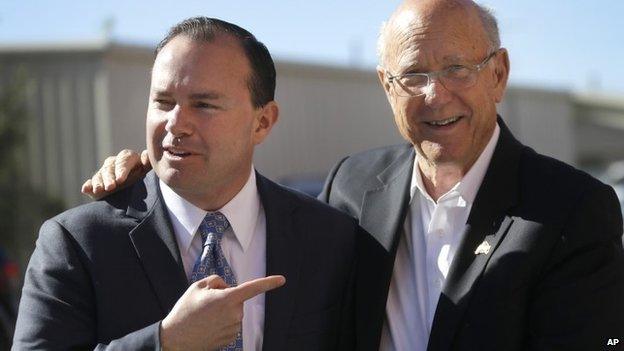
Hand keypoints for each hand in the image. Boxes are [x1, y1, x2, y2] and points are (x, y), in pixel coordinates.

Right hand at [81, 149, 150, 198]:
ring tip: (98, 190)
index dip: (121, 169)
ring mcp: (104, 173)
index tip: (120, 179)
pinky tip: (85, 189)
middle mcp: (114, 163)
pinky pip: (91, 183)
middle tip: (110, 187)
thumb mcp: (146, 169)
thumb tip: (146, 154)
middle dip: (109, 178)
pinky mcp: (97, 183)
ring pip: (100, 176)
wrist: (136, 188)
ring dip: (98, 183)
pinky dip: (88, 186)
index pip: (124, 160)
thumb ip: (147, 162)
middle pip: (110, 168)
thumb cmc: (143, 176)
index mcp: (127, 158)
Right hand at [160, 275, 285, 350]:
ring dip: (223, 312)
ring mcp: (234, 328)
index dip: (269, 283)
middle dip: (226, 298)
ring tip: (204, 317)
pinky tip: (207, 326)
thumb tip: (227, 287)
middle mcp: (235, 314)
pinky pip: (230, 325)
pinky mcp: (231, 339)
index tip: (281, 280)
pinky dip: (221, 323)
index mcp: (228, 299)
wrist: (175, 339)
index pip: (253, 288)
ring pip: (233, 313)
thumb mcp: (197, 286)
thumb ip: (217, 281)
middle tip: (206, 303)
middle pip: (237, 300)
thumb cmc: (185, 311)